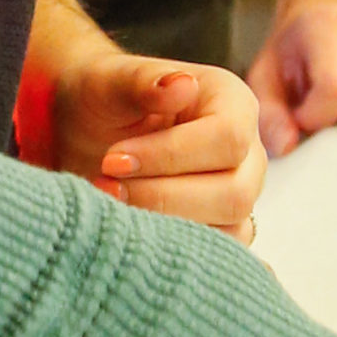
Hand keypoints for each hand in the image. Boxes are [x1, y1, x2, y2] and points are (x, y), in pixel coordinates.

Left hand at [53, 48, 264, 237]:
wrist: (89, 127)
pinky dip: (175, 249)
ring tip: (113, 205)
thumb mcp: (110, 81)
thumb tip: (182, 85)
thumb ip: (143, 82)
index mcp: (232, 101)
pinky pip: (217, 255)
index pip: (227, 138)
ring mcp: (240, 193)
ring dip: (167, 225)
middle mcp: (247, 150)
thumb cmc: (103, 96)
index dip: (171, 156)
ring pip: (230, 231)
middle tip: (106, 186)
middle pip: (234, 192)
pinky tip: (134, 232)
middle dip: (164, 197)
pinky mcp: (224, 229)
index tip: (113, 161)